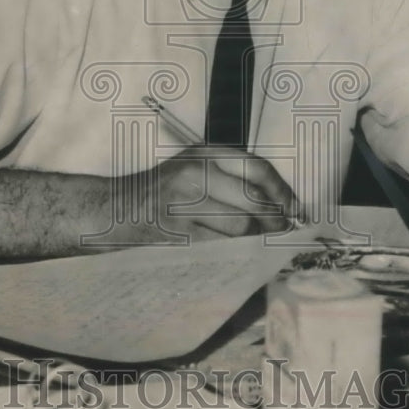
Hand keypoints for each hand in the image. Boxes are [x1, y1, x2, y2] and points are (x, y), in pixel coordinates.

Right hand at [135, 146, 299, 240]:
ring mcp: (183, 204)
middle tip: (280, 235)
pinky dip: (233, 254)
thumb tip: (282, 207)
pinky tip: (233, 256)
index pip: (258, 169)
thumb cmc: (161, 193)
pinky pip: (220, 247)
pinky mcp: (175, 233)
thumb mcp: (193, 169)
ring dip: (253, 241)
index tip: (296, 211)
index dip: (283, 192)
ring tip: (254, 246)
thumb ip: (232, 179)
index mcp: (204, 153)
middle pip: (255, 202)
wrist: (112, 210)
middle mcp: (195, 172)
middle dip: (274, 223)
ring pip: (240, 228)